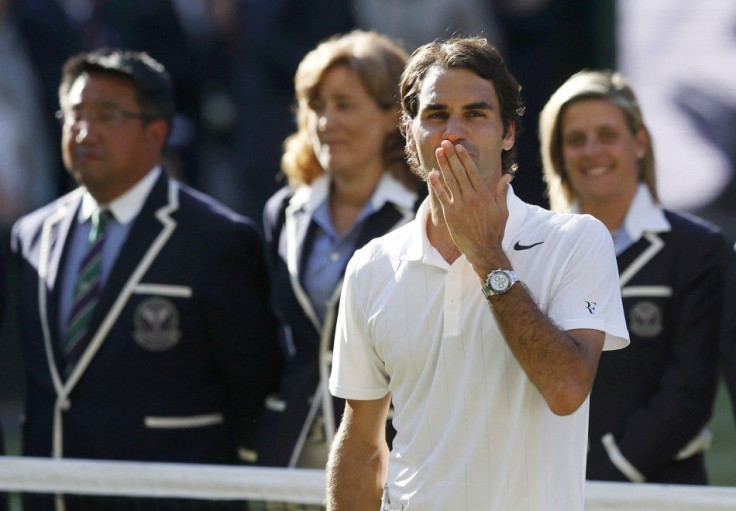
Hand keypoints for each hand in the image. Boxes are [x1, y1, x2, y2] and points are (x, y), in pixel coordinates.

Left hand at [428, 140, 509, 265]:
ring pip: (450, 181)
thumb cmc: (494, 231)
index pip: (472, 171)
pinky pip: (442, 196)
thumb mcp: (503, 210)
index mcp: (484, 195)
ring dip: (443, 165)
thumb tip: (507, 177)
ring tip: (438, 153)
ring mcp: (460, 206)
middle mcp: (472, 197)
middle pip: (459, 172)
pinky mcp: (450, 214)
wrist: (484, 250)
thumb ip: (502, 192)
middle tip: (445, 143)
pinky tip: (432, 174)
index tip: (458, 147)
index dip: (464, 158)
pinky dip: (436, 185)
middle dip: (451, 156)